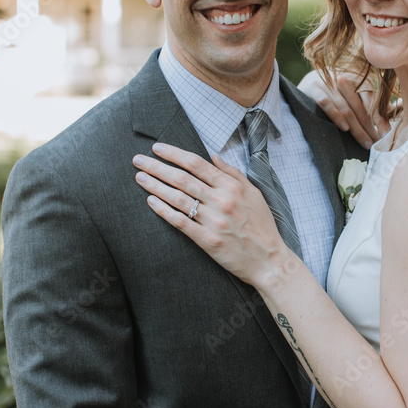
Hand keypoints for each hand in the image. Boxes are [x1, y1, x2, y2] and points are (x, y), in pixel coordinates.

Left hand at [133, 144, 290, 287]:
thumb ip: (233, 173)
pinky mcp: (207, 240)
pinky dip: (163, 210)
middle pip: (183, 178)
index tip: (157, 148)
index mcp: (232, 187)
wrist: (269, 259)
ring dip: (156, 185)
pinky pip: (180, 221)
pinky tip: (150, 201)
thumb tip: (214, 156)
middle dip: (157, 166)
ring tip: (140, 177)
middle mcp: (222, 201)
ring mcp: (213, 221)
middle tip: (138, 159)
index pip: (197, 164)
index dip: (174, 154)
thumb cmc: (262, 226)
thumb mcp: (254, 193)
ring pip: (178, 198)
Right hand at [298, 70, 390, 148]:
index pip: (373, 101)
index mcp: (358, 80)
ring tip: (365, 143)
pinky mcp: (314, 88)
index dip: (381, 119)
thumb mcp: (355, 95)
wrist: (309, 82)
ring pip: (346, 109)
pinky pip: (327, 104)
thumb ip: (372, 105)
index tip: (386, 135)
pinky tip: (344, 128)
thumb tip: (391, 123)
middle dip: (370, 128)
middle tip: (376, 145)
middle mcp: (345, 79)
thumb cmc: (337, 93)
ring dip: (357, 128)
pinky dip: (336, 116)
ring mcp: (329, 83)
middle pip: (361, 108)